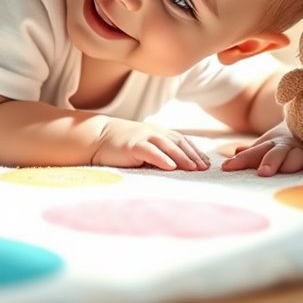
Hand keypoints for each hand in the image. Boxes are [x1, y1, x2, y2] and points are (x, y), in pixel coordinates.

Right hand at [92, 118, 209, 170]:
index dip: (195, 150)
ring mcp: (142, 137)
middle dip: (193, 155)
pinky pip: (149, 151)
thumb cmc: (120, 146)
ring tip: (193, 168)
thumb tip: (176, 169)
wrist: (96, 137)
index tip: (207, 162)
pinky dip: (161, 158)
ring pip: (167, 146)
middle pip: (178, 143)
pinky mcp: (131, 145)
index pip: (181, 141)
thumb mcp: (143, 147)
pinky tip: (171, 166)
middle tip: (205, 167)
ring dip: (182, 157)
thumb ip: (158, 154)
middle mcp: (153, 133)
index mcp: (157, 133)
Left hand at [220, 123, 302, 175]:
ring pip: (298, 155)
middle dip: (269, 162)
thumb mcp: (268, 146)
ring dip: (292, 162)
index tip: (226, 167)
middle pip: (276, 153)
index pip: (254, 152)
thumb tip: (236, 151)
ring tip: (287, 169)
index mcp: (271, 144)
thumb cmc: (286, 142)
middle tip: (263, 172)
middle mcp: (287, 145)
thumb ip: (253, 153)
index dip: (241, 160)